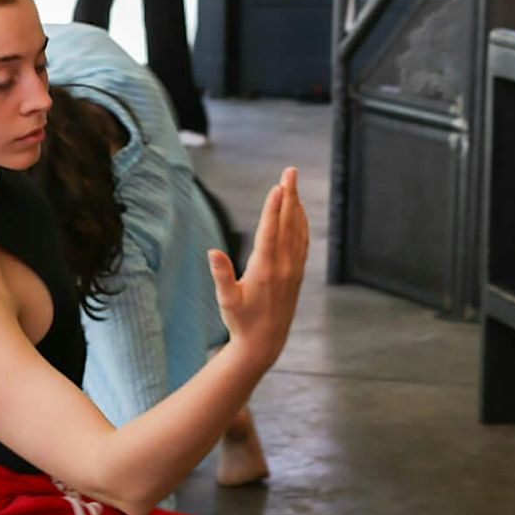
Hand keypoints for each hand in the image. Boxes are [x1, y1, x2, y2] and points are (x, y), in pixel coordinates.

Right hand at [208, 167, 307, 368]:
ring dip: (296, 205)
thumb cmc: (240, 322)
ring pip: (297, 230)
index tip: (278, 186)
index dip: (274, 207)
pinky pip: (302, 242)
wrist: (264, 343)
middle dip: (289, 195)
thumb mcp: (226, 300)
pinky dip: (301, 223)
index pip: (270, 231)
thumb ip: (221, 274)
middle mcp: (283, 266)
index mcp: (264, 270)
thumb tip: (212, 251)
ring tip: (293, 184)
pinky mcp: (296, 274)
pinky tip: (299, 212)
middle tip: (290, 171)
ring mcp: (293, 269)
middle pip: (287, 223)